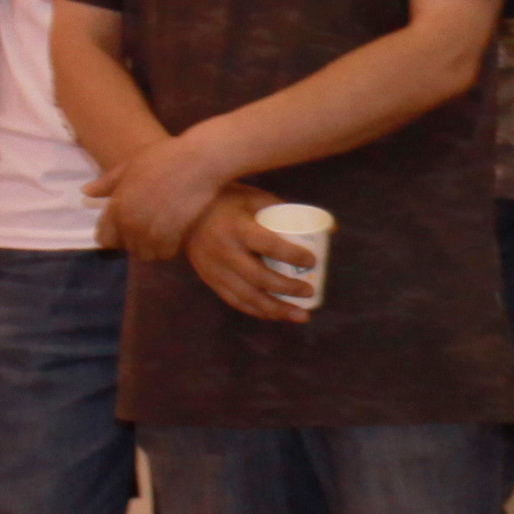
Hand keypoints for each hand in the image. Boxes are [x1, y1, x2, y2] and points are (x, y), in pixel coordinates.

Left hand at [87, 128, 228, 260]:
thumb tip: (85, 192)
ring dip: (152, 248)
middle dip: (135, 241)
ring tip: (162, 234)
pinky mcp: (173, 237)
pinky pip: (165, 254)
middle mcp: (130, 222)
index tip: (125, 230)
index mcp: (116, 205)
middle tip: (149, 228)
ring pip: (146, 254)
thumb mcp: (130, 165)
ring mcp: (151, 231)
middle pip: (127, 248)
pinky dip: (169, 249)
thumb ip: (107, 183)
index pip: (105, 238)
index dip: (114, 235)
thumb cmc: (164, 157)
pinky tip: (175, 236)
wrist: (199, 161)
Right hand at [184, 190, 314, 321]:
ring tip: (301, 315)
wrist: (183, 214)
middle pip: (260, 278)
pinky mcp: (211, 281)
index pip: (268, 245)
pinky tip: (276, 315)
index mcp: (236, 227)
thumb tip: (329, 227)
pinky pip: (236, 302)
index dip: (292, 255)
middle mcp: (224, 251)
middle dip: (287, 289)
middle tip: (309, 291)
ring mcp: (215, 270)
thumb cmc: (227, 201)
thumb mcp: (254, 198)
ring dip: (276, 310)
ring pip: (248, 297)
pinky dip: (258, 311)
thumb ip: (286, 210)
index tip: (312, 261)